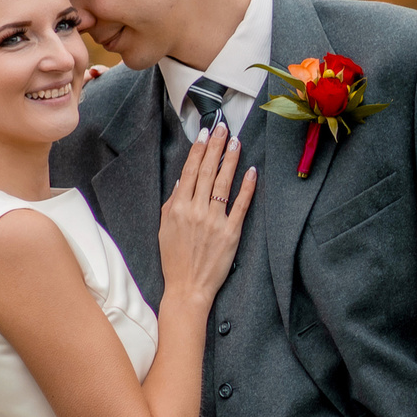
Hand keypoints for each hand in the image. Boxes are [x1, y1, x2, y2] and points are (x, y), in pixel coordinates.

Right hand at [158, 124, 257, 308]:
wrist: (187, 287)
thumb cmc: (175, 259)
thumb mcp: (164, 228)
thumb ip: (172, 203)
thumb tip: (182, 181)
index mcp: (177, 208)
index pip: (190, 171)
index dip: (198, 150)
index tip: (206, 134)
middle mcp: (195, 211)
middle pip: (207, 171)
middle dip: (216, 147)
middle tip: (224, 129)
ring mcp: (214, 221)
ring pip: (224, 183)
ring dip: (231, 160)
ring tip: (237, 142)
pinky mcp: (231, 232)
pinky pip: (241, 204)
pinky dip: (247, 186)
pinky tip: (251, 171)